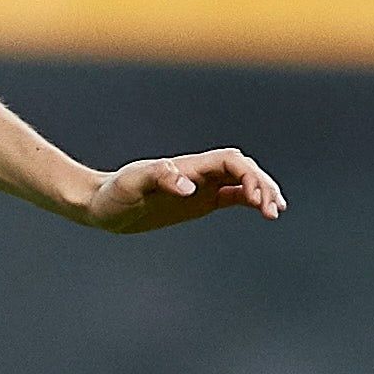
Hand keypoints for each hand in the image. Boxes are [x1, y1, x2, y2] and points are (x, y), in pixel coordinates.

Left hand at [78, 148, 286, 234]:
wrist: (100, 205)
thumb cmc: (113, 194)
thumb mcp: (131, 186)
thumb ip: (159, 178)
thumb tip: (189, 186)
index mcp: (187, 166)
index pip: (230, 161)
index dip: (248, 175)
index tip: (255, 199)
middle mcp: (198, 173)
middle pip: (243, 168)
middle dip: (261, 184)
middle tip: (271, 210)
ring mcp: (200, 186)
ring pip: (242, 181)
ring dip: (261, 191)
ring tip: (274, 212)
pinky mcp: (199, 201)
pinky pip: (232, 196)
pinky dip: (250, 200)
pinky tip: (262, 211)